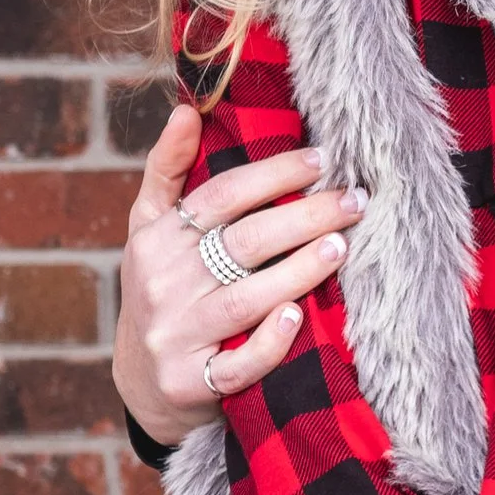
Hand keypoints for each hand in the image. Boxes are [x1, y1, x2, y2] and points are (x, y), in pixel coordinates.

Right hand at [112, 105, 363, 446]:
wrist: (140, 381)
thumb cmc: (162, 287)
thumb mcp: (150, 228)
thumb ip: (167, 169)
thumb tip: (185, 111)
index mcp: (158, 240)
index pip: (221, 197)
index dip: (274, 174)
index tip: (324, 158)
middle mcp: (163, 285)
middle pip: (244, 242)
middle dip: (305, 216)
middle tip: (354, 200)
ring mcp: (177, 336)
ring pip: (246, 299)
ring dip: (298, 271)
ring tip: (342, 245)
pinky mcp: (192, 384)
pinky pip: (238, 364)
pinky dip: (270, 341)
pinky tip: (299, 315)